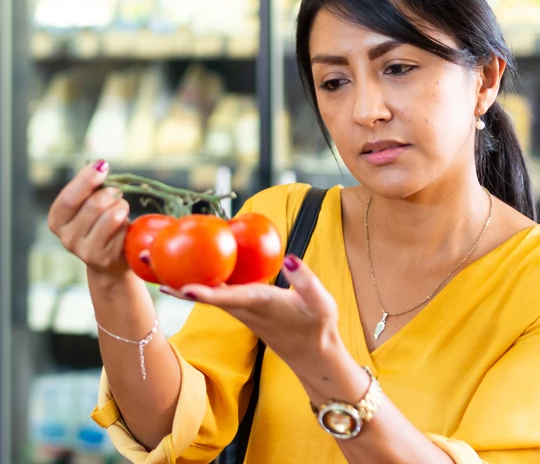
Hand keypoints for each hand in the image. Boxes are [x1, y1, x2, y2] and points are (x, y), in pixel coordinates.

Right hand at [48, 160, 130, 276]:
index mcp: (57, 220)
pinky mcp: (106, 258)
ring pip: (111, 217)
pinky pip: (123, 231)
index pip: (69, 198)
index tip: (102, 165)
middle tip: (117, 192)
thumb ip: (89, 188)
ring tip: (122, 207)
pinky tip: (124, 229)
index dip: (86, 180)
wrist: (109, 262)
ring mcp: (86, 251)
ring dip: (122, 206)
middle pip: (94, 205)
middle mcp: (67, 238)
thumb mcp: (88, 205)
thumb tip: (99, 165)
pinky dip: (128, 224)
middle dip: (111, 193)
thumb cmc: (99, 224)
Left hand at [163, 255, 342, 375]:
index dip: (204, 292)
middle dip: (174, 280)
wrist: (312, 354)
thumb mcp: (321, 301)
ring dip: (177, 279)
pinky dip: (196, 281)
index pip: (226, 298)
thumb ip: (305, 280)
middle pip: (202, 293)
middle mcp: (242, 307)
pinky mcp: (241, 307)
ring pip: (203, 292)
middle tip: (145, 259)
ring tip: (153, 259)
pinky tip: (186, 267)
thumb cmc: (318, 326)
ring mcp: (239, 309)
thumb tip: (289, 258)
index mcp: (259, 304)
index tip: (181, 286)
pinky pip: (213, 292)